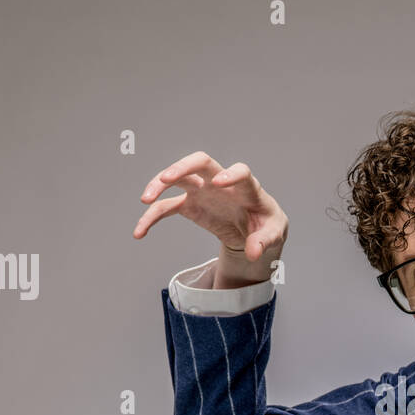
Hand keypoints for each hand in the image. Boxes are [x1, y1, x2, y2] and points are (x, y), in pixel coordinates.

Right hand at [133, 151, 287, 286]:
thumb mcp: (273, 233)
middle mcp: (221, 182)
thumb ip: (264, 241)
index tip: (220, 183)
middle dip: (183, 166)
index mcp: (247, 187)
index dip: (231, 174)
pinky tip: (140, 231)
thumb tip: (252, 252)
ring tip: (145, 200)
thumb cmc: (265, 224)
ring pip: (178, 178)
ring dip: (159, 184)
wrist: (254, 229)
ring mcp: (203, 191)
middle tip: (167, 178)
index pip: (240, 172)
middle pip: (200, 162)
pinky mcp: (190, 205)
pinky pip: (167, 208)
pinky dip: (152, 217)